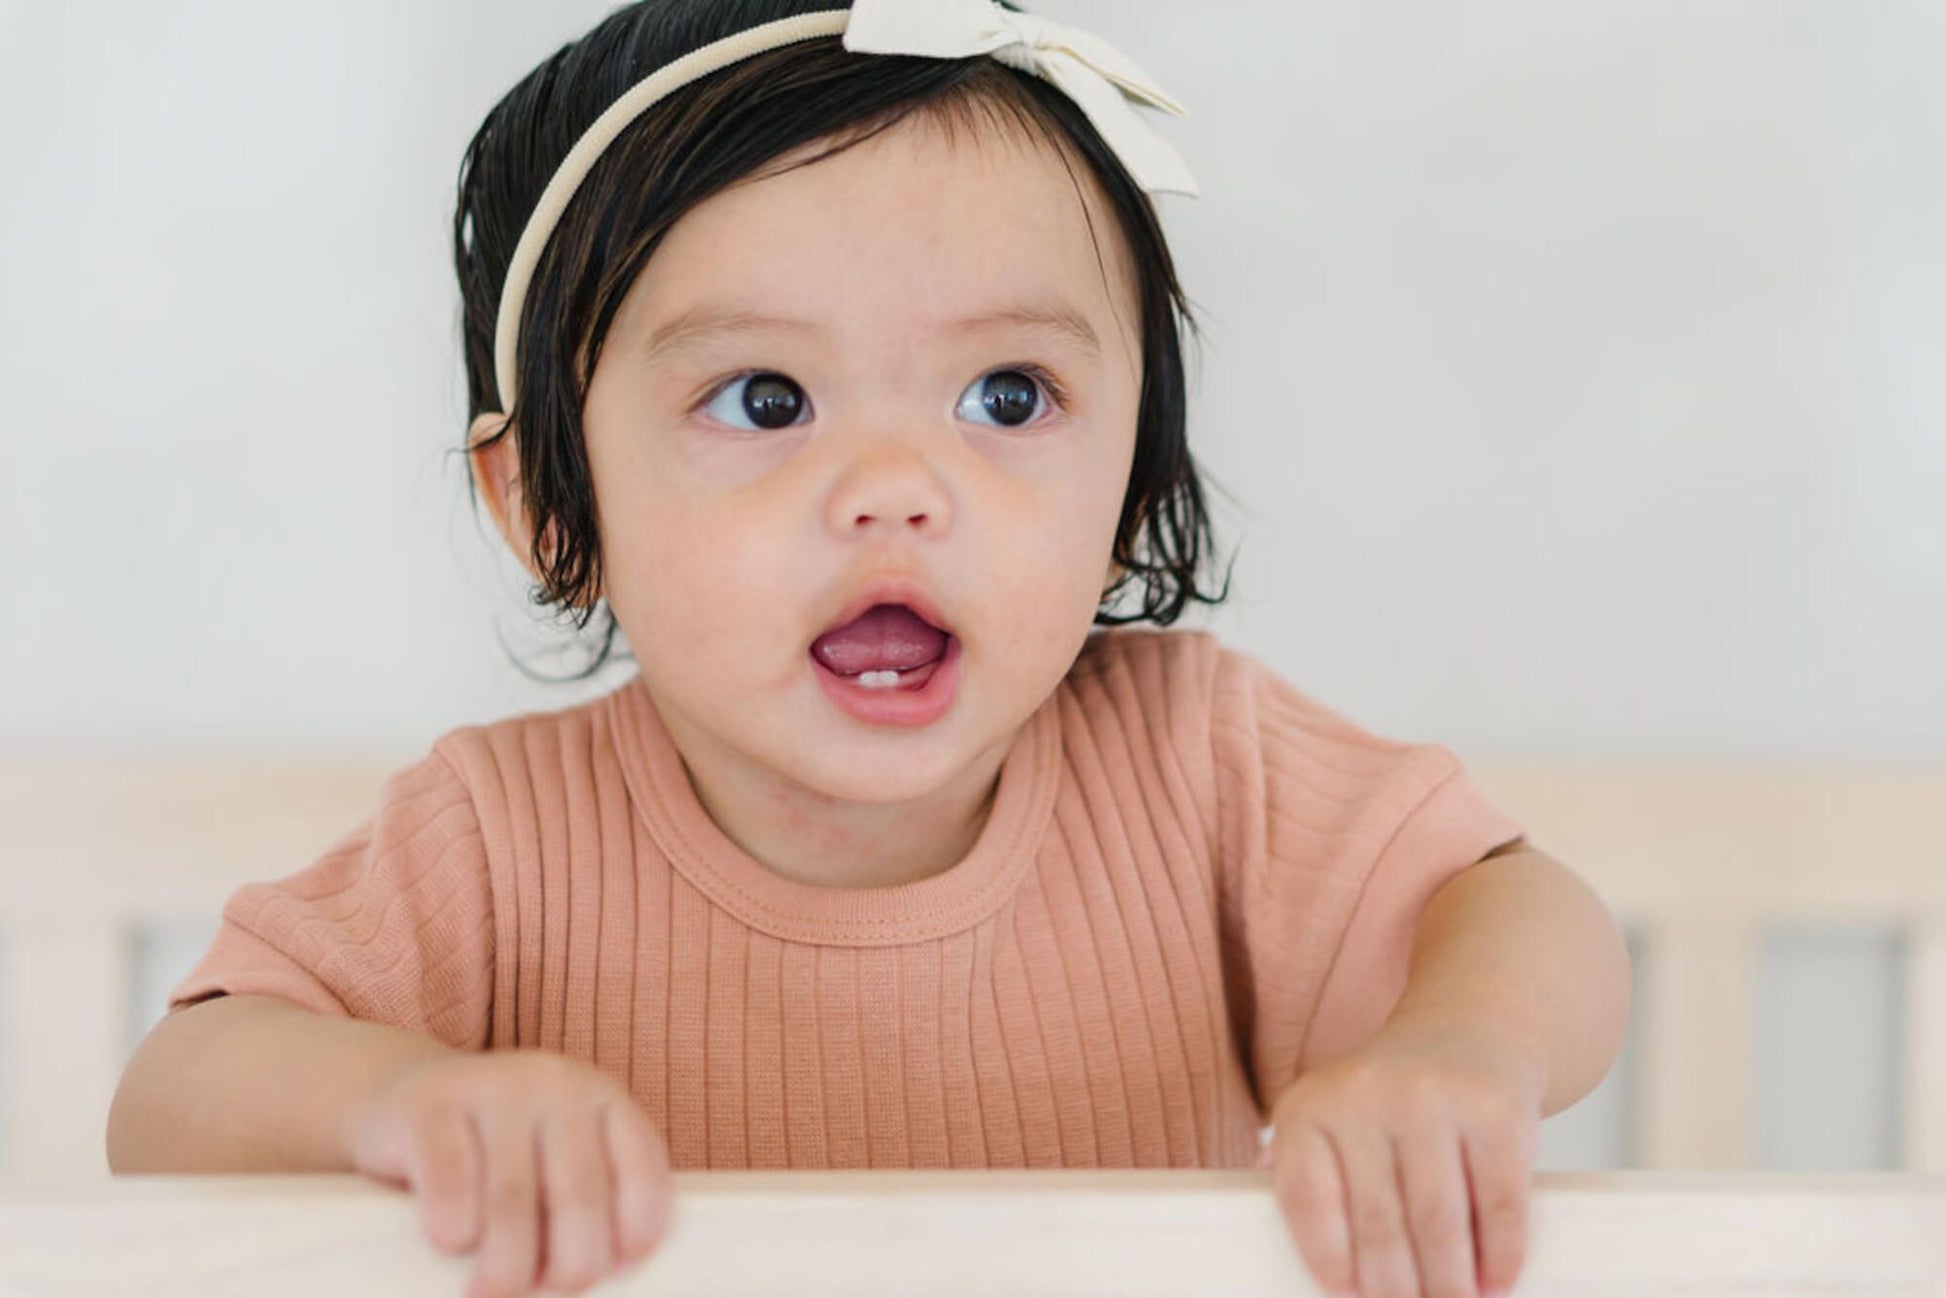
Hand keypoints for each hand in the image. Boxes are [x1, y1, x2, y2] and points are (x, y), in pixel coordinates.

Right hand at [343, 1049, 673, 1297]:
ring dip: (505, 1267)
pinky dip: (453, 1228)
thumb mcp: (553, 1164)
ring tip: (491, 1292)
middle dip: (570, 1265)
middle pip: (579, 1195)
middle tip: (546, 1289)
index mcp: (602, 1100)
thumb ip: (584, 1203)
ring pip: (512, 1200)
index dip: (636, 1231)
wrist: (401, 1099)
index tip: (615, 1271)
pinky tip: (451, 1244)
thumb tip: (597, 1274)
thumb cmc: (494, 1156)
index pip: (642, 1168)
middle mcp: (557, 1084)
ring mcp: (493, 1086)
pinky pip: (449, 1179)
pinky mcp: (429, 1102)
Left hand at [1259, 1017, 1545, 1297]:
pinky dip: (1500, 1254)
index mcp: (1308, 1106)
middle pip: (1377, 1224)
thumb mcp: (1331, 1117)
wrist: (1469, 1029)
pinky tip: (1496, 1280)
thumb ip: (1304, 1174)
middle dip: (1395, 1289)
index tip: (1347, 1297)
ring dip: (1448, 1284)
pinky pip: (1498, 1202)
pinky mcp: (1495, 1109)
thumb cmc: (1390, 1096)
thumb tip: (1267, 1249)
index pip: (1307, 1200)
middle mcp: (1364, 1094)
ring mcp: (1432, 1097)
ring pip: (1438, 1223)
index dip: (1328, 1260)